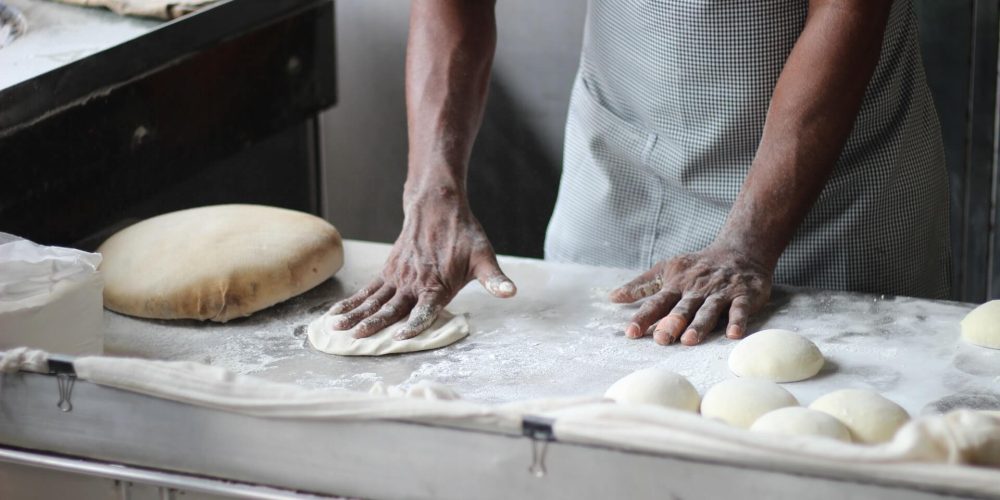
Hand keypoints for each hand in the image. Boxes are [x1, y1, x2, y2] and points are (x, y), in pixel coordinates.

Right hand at [329, 191, 515, 339]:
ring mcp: (398, 277)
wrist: (438, 207)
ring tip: (337, 329)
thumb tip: (511, 292)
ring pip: (374, 300)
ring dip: (355, 314)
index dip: (414, 323)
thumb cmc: (464, 235)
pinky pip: (367, 290)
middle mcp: (414, 283)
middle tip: (357, 338)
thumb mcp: (484, 257)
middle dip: (373, 324)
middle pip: (391, 308)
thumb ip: (495, 280)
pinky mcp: (388, 271)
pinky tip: (336, 314)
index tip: (400, 336)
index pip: (424, 309)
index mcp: (438, 285)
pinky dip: (351, 302)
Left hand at [610, 246, 771, 345]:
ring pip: (708, 310)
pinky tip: (733, 334)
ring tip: (690, 340)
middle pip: (683, 308)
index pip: (657, 302)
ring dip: (699, 324)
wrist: (741, 250)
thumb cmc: (698, 266)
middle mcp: (697, 289)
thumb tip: (613, 297)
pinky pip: (740, 309)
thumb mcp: (667, 270)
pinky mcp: (744, 295)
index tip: (631, 332)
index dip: (644, 317)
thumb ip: (642, 286)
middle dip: (671, 323)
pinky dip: (737, 320)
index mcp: (677, 284)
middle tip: (661, 338)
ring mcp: (721, 292)